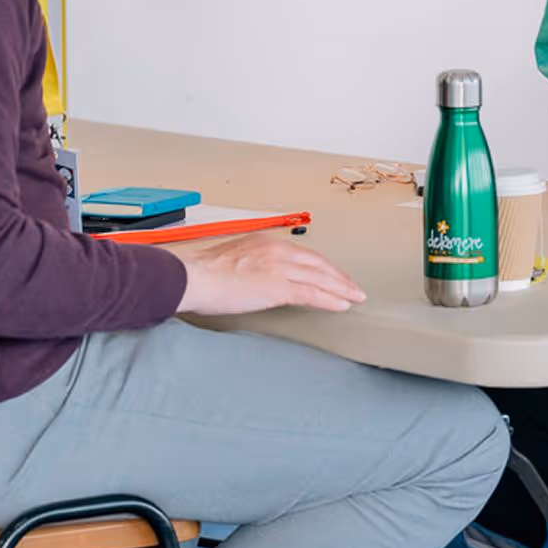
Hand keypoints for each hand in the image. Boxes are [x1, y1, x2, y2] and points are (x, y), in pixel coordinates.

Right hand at [176, 235, 366, 315]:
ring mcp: (279, 267)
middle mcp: (277, 250)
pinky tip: (341, 305)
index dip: (323, 266)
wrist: (192, 277)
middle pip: (318, 264)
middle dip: (339, 277)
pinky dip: (329, 300)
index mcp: (266, 241)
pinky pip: (311, 294)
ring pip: (320, 278)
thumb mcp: (235, 260)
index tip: (334, 275)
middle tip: (354, 287)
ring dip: (341, 289)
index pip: (304, 254)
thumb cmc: (203, 273)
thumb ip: (255, 266)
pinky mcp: (277, 286)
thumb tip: (262, 279)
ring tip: (354, 297)